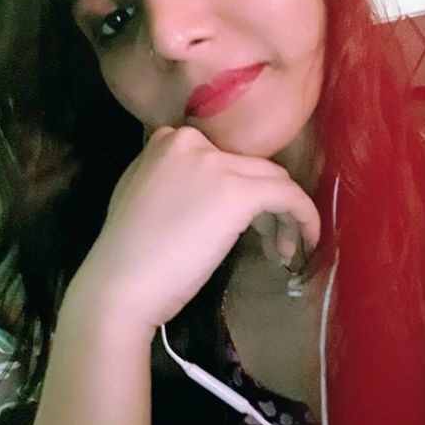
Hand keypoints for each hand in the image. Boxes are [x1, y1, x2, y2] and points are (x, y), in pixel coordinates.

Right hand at [68, 125, 320, 328]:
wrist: (119, 284)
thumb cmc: (128, 254)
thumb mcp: (143, 194)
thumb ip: (176, 179)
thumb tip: (212, 192)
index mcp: (167, 140)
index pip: (223, 158)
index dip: (240, 190)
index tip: (245, 222)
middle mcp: (192, 141)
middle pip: (251, 168)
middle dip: (265, 205)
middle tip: (270, 243)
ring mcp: (216, 164)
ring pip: (273, 180)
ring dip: (283, 215)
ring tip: (280, 251)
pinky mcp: (238, 192)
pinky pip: (288, 196)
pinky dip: (304, 216)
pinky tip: (305, 241)